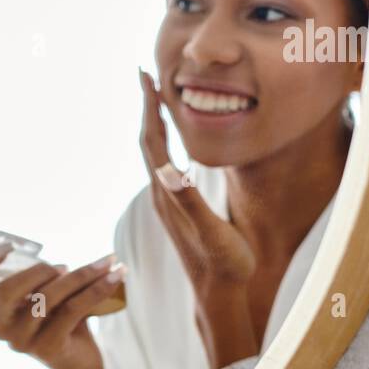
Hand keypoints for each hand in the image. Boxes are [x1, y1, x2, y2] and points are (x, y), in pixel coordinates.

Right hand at [0, 239, 121, 368]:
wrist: (79, 360)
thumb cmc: (50, 314)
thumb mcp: (28, 287)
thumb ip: (3, 265)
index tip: (4, 246)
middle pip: (4, 292)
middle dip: (35, 271)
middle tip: (59, 264)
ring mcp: (20, 341)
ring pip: (46, 299)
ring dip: (78, 276)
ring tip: (103, 263)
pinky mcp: (48, 349)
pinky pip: (73, 310)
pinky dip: (97, 288)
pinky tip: (115, 274)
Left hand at [138, 68, 258, 367]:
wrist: (219, 292)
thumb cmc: (223, 263)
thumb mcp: (211, 232)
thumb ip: (189, 202)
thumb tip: (167, 169)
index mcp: (167, 193)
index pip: (152, 141)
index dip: (149, 108)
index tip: (145, 76)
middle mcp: (161, 194)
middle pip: (148, 141)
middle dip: (147, 107)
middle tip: (145, 75)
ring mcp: (166, 201)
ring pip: (154, 152)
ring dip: (154, 122)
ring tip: (155, 98)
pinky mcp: (174, 207)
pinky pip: (164, 164)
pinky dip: (164, 142)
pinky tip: (170, 140)